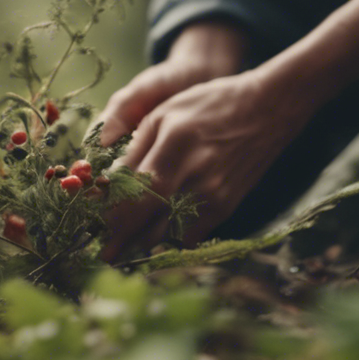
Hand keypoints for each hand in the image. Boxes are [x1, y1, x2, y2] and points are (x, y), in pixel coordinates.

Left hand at [96, 0, 358, 260]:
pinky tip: (158, 236)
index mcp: (171, 145)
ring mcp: (212, 194)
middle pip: (144, 221)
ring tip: (126, 249)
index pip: (130, 194)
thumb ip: (134, 152)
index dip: (107, 218)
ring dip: (142, 244)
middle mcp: (192, 174)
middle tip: (105, 254)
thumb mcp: (163, 115)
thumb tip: (105, 188)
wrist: (269, 108)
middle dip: (120, 241)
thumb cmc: (208, 105)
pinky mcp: (227, 205)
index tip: (90, 231)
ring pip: (166, 234)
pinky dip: (171, 238)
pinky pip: (190, 235)